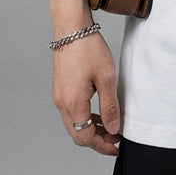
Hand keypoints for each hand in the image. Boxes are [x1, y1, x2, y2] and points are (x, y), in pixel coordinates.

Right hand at [52, 31, 120, 155]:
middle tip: (115, 139)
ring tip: (110, 126)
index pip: (85, 137)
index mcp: (73, 103)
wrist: (71, 28)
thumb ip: (110, 106)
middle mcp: (62, 103)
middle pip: (77, 134)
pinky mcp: (60, 90)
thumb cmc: (88, 48)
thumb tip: (114, 128)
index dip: (102, 145)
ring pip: (73, 125)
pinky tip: (97, 113)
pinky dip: (84, 118)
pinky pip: (71, 113)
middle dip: (96, 141)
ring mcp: (59, 97)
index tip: (117, 146)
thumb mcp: (106, 77)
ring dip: (90, 130)